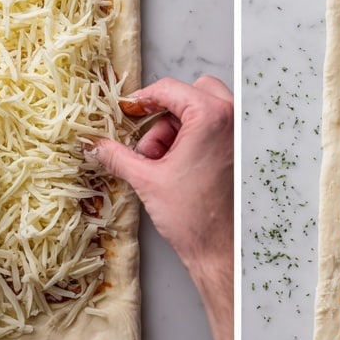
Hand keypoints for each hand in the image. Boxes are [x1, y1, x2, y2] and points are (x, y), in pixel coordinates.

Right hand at [92, 76, 233, 339]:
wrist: (222, 251)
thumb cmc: (192, 217)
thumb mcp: (146, 180)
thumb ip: (118, 156)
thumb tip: (96, 145)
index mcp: (211, 116)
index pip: (171, 88)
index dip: (144, 98)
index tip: (128, 111)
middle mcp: (232, 119)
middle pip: (193, 92)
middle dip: (168, 114)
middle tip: (150, 142)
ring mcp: (241, 135)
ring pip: (206, 109)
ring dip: (180, 128)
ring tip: (161, 163)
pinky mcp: (243, 151)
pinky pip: (217, 127)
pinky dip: (195, 138)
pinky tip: (178, 168)